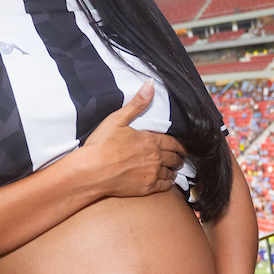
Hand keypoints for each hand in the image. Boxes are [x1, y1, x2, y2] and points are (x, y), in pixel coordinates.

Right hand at [80, 82, 185, 198]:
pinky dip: (168, 183)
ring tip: (172, 169)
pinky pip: (165, 186)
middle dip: (178, 157)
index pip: (174, 143)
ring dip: (173, 170)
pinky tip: (165, 181)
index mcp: (151, 140)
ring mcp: (152, 174)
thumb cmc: (101, 145)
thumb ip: (137, 104)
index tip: (181, 147)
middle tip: (178, 158)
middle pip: (175, 158)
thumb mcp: (117, 119)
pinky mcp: (147, 188)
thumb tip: (150, 84)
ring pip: (171, 173)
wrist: (91, 171)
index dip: (180, 145)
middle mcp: (156, 158)